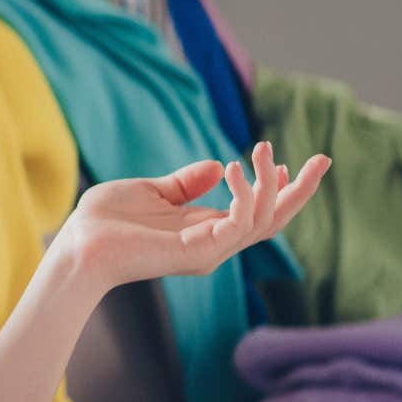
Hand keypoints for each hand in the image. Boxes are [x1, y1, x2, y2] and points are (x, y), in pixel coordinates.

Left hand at [52, 140, 329, 295]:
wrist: (77, 245)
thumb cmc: (104, 221)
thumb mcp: (150, 192)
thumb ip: (185, 183)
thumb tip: (219, 164)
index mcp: (203, 230)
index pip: (256, 214)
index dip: (278, 191)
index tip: (287, 164)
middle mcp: (213, 244)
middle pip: (274, 221)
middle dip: (301, 191)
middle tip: (324, 159)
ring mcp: (210, 251)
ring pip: (264, 220)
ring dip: (270, 183)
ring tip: (261, 149)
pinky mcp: (200, 252)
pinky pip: (241, 222)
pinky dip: (247, 194)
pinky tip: (236, 167)